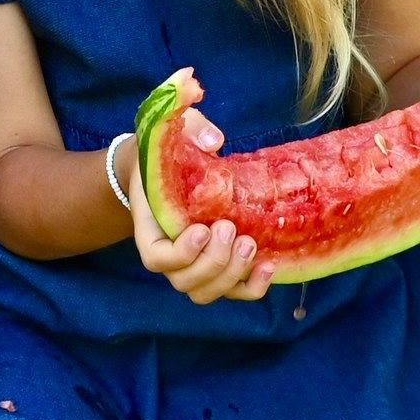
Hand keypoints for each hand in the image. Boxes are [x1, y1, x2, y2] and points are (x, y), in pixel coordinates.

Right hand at [125, 107, 274, 303]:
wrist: (171, 168)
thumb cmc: (171, 151)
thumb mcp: (174, 130)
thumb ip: (190, 126)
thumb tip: (215, 140)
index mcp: (151, 227)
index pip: (156, 258)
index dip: (180, 253)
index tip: (202, 228)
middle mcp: (169, 254)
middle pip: (184, 280)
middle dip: (213, 261)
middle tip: (231, 228)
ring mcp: (194, 265)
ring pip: (205, 292)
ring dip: (230, 275)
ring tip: (250, 244)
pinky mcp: (220, 267)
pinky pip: (233, 293)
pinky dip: (252, 288)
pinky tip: (268, 266)